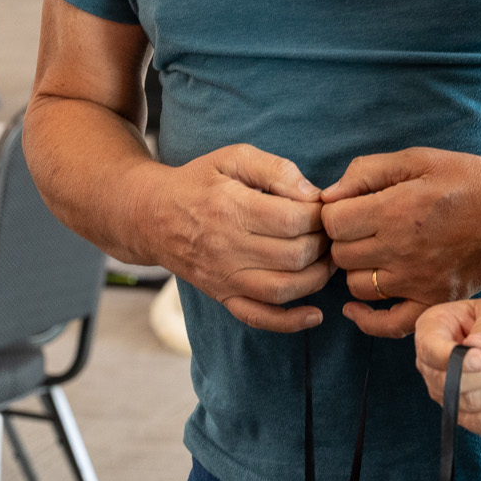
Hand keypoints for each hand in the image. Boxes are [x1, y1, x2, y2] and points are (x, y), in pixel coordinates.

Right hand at [141, 144, 332, 332]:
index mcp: (231, 207)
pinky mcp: (222, 296)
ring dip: (317, 278)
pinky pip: (259, 318)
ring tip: (327, 260)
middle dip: (323, 244)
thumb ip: (275, 169)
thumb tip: (312, 193)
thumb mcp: (232, 158)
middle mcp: (227, 247)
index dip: (320, 215)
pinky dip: (291, 323)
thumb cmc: (198, 182)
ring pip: (284, 290)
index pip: (293, 219)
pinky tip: (314, 314)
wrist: (151, 216)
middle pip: (295, 255)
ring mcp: (224, 277)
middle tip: (329, 233)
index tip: (323, 208)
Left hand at [320, 149, 480, 337]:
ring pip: (357, 286)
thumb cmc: (467, 180)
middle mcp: (402, 251)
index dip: (334, 212)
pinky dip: (368, 319)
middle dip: (344, 239)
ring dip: (358, 269)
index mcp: (395, 211)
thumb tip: (328, 195)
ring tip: (374, 253)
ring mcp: (418, 282)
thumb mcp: (417, 159)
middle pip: (341, 255)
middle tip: (361, 228)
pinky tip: (358, 307)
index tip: (349, 207)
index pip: (332, 222)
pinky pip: (388, 325)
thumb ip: (367, 172)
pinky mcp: (434, 302)